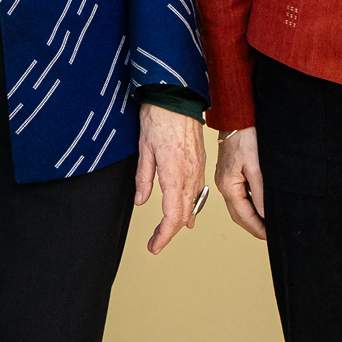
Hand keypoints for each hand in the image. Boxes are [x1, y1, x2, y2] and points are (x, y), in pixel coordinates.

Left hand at [134, 103, 206, 254]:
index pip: (173, 216)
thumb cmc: (159, 117)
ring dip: (182, 218)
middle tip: (156, 243)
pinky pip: (198, 189)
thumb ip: (143, 178)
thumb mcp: (144, 149)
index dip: (164, 235)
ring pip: (193, 203)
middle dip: (170, 231)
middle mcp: (190, 175)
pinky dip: (191, 203)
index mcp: (174, 175)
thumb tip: (141, 200)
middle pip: (184, 213)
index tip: (154, 246)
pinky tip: (188, 207)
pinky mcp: (200, 161)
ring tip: (171, 231)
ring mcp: (198, 168)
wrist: (177, 95)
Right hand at [212, 127, 266, 240]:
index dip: (257, 228)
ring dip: (252, 217)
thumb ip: (260, 192)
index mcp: (228, 185)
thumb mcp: (256, 166)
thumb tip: (265, 214)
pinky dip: (250, 205)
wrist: (236, 115)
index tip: (270, 237)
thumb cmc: (245, 136)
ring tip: (267, 224)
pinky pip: (239, 195)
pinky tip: (260, 205)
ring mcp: (225, 178)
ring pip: (238, 206)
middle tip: (270, 235)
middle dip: (254, 227)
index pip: (243, 216)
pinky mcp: (230, 172)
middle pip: (238, 214)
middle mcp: (223, 184)